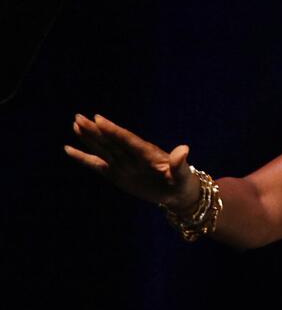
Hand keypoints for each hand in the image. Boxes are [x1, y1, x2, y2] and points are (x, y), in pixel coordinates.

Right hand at [65, 114, 200, 210]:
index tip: (99, 119)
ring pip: (103, 149)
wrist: (178, 193)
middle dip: (95, 130)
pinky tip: (69, 150)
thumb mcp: (184, 175)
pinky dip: (84, 158)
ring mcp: (123, 164)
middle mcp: (132, 156)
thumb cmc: (183, 182)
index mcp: (148, 154)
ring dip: (89, 138)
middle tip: (79, 116)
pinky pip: (97, 165)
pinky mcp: (117, 175)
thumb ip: (180, 164)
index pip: (128, 140)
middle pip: (111, 141)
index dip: (113, 130)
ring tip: (75, 124)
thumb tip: (184, 150)